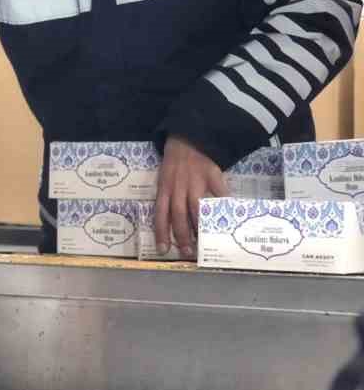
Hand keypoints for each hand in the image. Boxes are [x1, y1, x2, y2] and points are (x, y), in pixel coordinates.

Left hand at [154, 135, 226, 256]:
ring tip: (204, 240)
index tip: (163, 249)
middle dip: (181, 234)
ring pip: (195, 206)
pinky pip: (218, 190)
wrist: (187, 138)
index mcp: (164, 189)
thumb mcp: (165, 179)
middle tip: (187, 251)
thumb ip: (168, 197)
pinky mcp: (211, 173)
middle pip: (177, 214)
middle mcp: (177, 187)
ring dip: (199, 225)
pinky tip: (228, 214)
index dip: (161, 232)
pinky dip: (223, 201)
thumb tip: (173, 223)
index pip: (160, 214)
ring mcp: (194, 180)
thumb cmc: (175, 163)